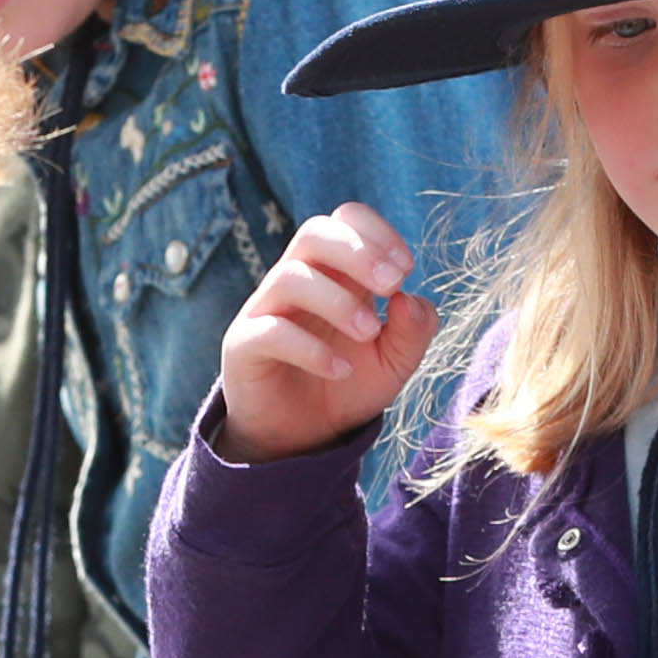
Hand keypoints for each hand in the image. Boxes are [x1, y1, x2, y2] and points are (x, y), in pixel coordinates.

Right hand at [214, 202, 438, 462]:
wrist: (304, 437)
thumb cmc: (348, 384)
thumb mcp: (394, 363)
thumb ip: (413, 332)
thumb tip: (410, 300)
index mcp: (334, 272)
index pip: (345, 220)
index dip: (376, 233)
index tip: (405, 269)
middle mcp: (297, 281)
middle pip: (314, 232)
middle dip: (358, 252)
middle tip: (391, 285)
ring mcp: (265, 310)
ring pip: (291, 277)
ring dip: (338, 301)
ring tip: (369, 332)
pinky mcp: (244, 346)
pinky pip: (269, 331)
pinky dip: (310, 349)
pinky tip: (341, 371)